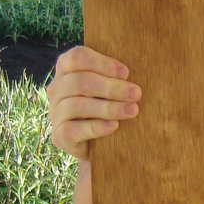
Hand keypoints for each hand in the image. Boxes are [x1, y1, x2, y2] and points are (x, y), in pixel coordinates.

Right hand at [47, 46, 141, 203]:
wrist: (105, 145)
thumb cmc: (114, 106)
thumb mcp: (115, 87)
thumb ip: (120, 75)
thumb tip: (147, 65)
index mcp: (67, 69)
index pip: (77, 57)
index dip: (102, 63)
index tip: (127, 73)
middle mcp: (57, 89)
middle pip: (79, 81)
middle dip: (111, 87)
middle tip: (137, 94)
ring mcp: (55, 113)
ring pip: (77, 105)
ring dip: (108, 107)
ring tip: (133, 111)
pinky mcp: (59, 136)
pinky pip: (73, 130)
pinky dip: (96, 127)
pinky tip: (114, 126)